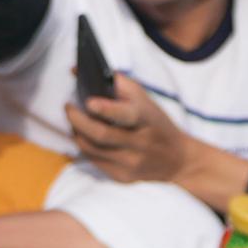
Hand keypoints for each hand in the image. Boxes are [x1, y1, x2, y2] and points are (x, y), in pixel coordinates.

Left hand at [61, 70, 204, 185]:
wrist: (178, 161)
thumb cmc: (156, 123)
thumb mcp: (145, 100)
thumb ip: (117, 83)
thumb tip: (78, 71)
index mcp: (146, 120)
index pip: (126, 115)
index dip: (106, 109)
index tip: (89, 102)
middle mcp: (139, 144)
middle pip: (100, 134)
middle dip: (77, 120)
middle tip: (68, 106)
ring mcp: (131, 164)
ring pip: (91, 149)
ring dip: (76, 132)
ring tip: (73, 120)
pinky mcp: (123, 177)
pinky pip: (94, 161)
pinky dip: (84, 146)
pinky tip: (83, 135)